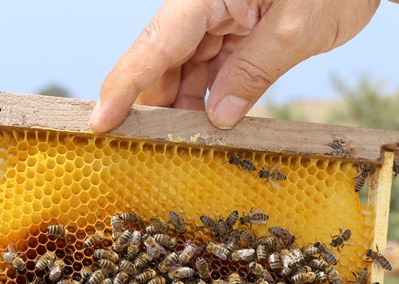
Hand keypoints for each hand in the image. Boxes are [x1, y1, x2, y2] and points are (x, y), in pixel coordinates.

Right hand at [91, 0, 379, 132]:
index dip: (124, 86)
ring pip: (186, 71)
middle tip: (138, 153)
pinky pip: (213, 71)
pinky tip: (206, 130)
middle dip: (153, 107)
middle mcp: (205, 5)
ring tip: (177, 150)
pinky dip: (210, 101)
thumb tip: (217, 119)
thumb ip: (254, 73)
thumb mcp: (298, 28)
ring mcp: (222, 17)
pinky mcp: (239, 31)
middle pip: (163, 61)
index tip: (100, 123)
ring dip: (184, 110)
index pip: (155, 44)